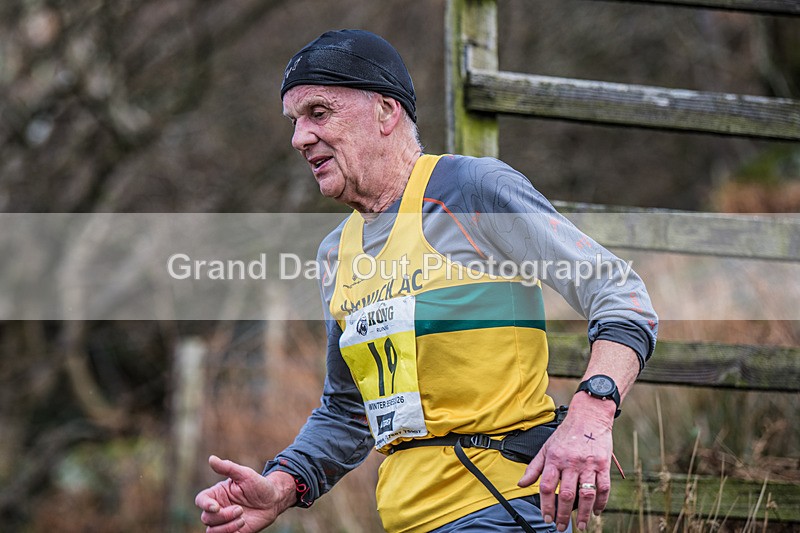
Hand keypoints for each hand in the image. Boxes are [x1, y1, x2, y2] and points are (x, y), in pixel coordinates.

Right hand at [195, 455, 295, 532]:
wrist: (273, 501)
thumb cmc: (258, 485)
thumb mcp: (245, 474)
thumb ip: (228, 467)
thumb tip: (211, 459)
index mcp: (217, 494)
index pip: (200, 500)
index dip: (204, 504)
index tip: (215, 507)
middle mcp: (218, 508)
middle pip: (206, 517)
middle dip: (222, 516)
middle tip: (239, 509)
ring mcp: (224, 521)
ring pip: (211, 530)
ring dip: (226, 526)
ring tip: (242, 518)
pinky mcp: (232, 531)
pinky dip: (230, 532)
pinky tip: (243, 524)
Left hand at [518, 394, 615, 531]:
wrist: (589, 416)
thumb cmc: (566, 433)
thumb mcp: (546, 447)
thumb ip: (534, 467)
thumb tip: (521, 484)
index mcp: (554, 458)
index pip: (547, 487)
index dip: (546, 506)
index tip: (546, 518)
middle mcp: (571, 463)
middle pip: (566, 495)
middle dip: (563, 515)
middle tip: (561, 527)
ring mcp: (588, 464)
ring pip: (586, 495)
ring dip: (584, 514)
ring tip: (582, 526)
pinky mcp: (603, 464)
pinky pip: (604, 487)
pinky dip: (601, 502)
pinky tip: (597, 511)